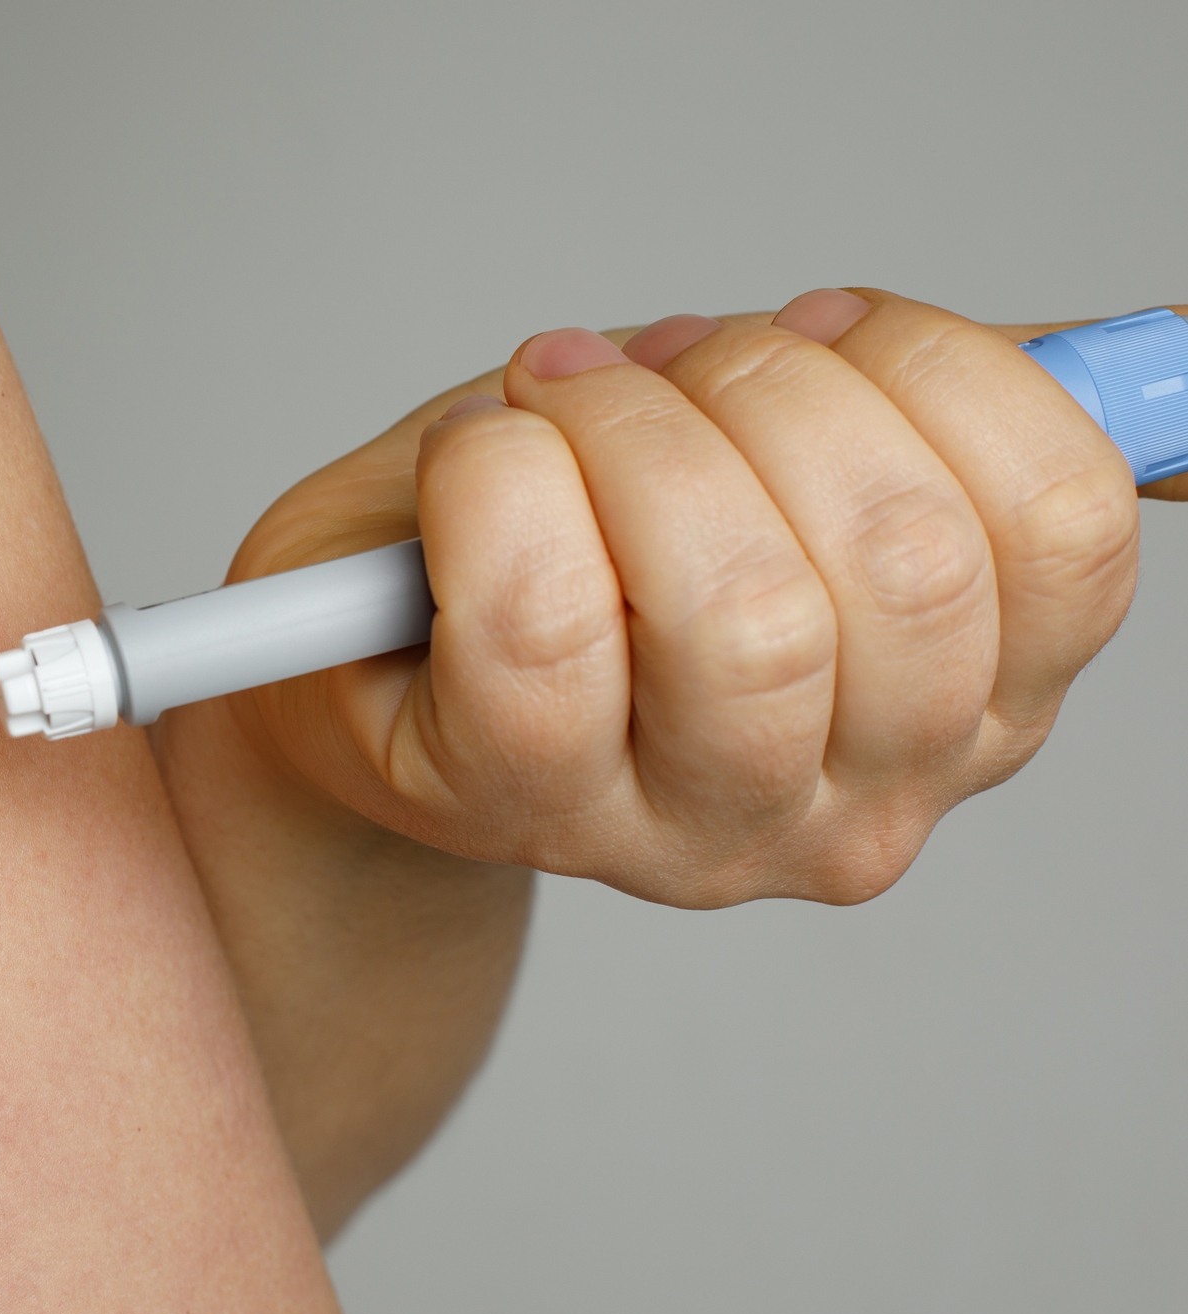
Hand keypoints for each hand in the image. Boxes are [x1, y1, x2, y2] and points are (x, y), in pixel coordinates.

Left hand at [225, 289, 1145, 906]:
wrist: (365, 653)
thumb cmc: (575, 531)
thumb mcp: (768, 452)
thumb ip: (913, 412)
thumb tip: (1100, 345)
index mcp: (965, 706)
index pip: (1059, 530)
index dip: (936, 370)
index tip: (820, 328)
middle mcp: (854, 802)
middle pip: (904, 564)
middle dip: (765, 385)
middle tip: (659, 359)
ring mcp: (692, 832)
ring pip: (741, 608)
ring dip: (633, 427)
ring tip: (559, 396)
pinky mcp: (526, 811)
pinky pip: (542, 619)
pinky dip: (498, 476)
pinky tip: (479, 457)